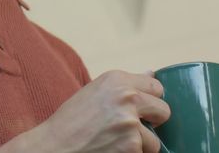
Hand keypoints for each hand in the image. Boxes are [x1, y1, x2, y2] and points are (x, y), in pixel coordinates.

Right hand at [0, 69, 169, 152]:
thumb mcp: (95, 92)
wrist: (54, 146)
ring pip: (154, 139)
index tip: (142, 109)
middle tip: (134, 128)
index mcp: (116, 79)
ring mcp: (131, 122)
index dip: (150, 100)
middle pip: (164, 110)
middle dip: (153, 122)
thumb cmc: (71, 121)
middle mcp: (127, 96)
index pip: (156, 87)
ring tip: (116, 142)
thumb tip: (153, 74)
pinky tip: (112, 150)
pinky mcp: (132, 145)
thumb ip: (124, 85)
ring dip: (141, 144)